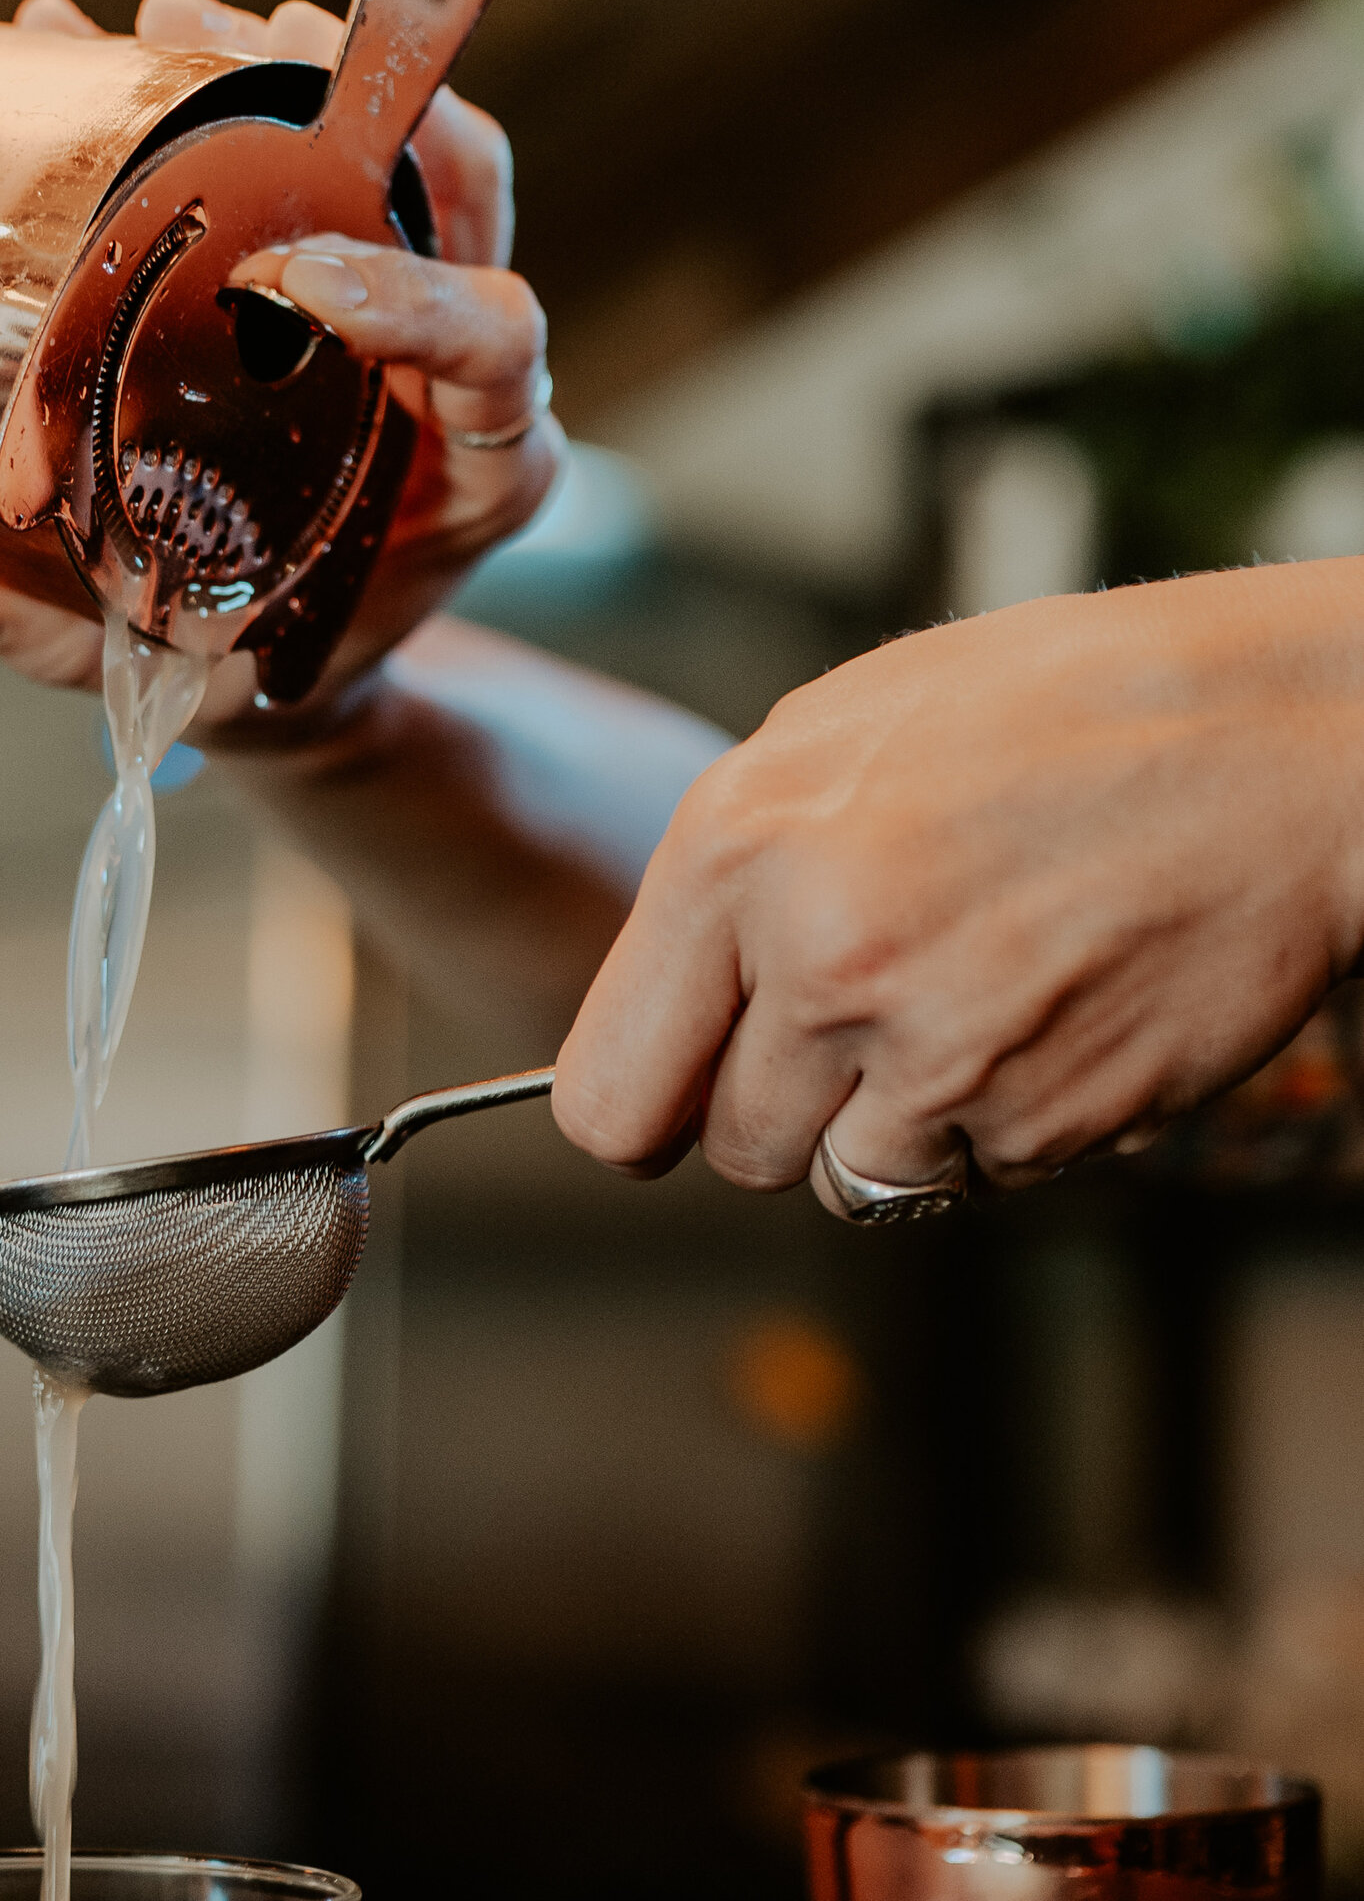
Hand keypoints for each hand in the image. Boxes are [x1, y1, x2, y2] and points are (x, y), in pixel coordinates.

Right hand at [0, 0, 561, 730]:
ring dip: (290, 61)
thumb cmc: (270, 671)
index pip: (494, 350)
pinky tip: (127, 41)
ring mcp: (424, 302)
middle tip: (223, 49)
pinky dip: (236, 82)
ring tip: (162, 21)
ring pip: (403, 140)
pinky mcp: (363, 260)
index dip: (417, 296)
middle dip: (352, 105)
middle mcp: (470, 371)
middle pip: (463, 191)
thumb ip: (73, 643)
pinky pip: (326, 142)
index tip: (291, 277)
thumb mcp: (192, 679)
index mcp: (477, 474)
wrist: (312, 663)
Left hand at [550, 563, 1363, 1194]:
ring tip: (972, 1004)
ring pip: (849, 1187)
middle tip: (872, 1018)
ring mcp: (936, 1053)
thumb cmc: (1065, 712)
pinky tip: (1050, 1015)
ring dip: (895, 1131)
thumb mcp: (840, 735)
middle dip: (788, 1108)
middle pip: (735, 1152)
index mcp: (738, 850)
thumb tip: (660, 1015)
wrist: (1289, 741)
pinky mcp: (1043, 1120)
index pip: (611, 1093)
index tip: (681, 1099)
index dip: (649, 1109)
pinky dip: (1001, 1129)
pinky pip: (971, 1182)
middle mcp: (821, 960)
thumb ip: (725, 881)